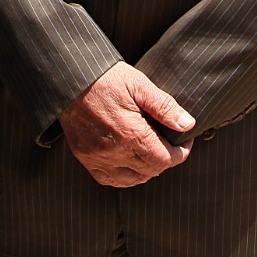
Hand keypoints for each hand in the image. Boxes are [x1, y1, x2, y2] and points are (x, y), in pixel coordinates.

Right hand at [58, 62, 194, 187]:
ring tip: (150, 151)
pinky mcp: (85, 156)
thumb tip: (187, 124)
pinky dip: (124, 175)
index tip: (185, 140)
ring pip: (132, 179)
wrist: (69, 77)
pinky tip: (128, 161)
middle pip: (151, 171)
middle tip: (169, 141)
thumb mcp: (138, 84)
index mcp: (131, 134)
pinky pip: (109, 179)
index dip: (181, 153)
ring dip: (146, 170)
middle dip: (165, 159)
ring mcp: (97, 157)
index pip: (165, 159)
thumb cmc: (104, 77)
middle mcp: (115, 152)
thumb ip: (164, 107)